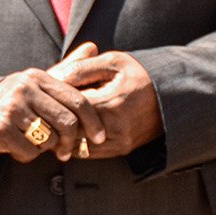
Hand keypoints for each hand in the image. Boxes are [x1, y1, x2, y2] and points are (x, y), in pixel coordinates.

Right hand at [0, 67, 106, 162]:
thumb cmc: (13, 102)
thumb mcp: (37, 83)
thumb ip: (66, 68)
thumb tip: (93, 46)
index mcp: (35, 77)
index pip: (77, 100)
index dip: (93, 121)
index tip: (99, 137)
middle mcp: (22, 89)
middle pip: (67, 123)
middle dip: (71, 142)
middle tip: (68, 152)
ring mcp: (9, 108)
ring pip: (50, 140)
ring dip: (46, 148)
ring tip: (34, 142)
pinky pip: (30, 152)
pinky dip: (27, 155)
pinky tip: (17, 147)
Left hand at [48, 48, 163, 156]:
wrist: (172, 94)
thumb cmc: (139, 73)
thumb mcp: (111, 62)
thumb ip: (81, 68)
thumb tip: (52, 77)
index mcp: (111, 103)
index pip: (68, 107)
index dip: (53, 99)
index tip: (44, 91)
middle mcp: (115, 128)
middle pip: (70, 129)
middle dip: (56, 118)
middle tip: (43, 108)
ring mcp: (120, 142)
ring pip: (77, 145)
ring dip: (63, 134)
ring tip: (54, 118)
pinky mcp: (122, 150)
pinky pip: (89, 153)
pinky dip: (76, 142)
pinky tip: (69, 128)